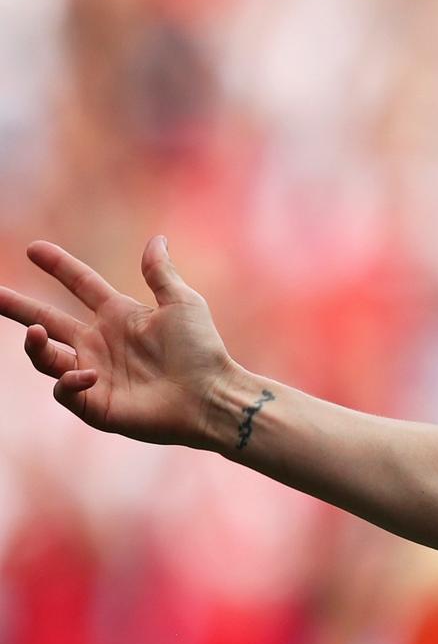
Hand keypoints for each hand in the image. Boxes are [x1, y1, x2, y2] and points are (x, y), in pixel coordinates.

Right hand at [0, 237, 240, 448]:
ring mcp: (94, 374)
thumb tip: (156, 238)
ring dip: (34, 345)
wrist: (212, 396)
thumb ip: (160, 273)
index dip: (58, 266)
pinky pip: (64, 390)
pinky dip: (68, 381)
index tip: (33, 249)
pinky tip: (89, 374)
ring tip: (35, 332)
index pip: (80, 285)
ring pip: (45, 357)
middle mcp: (100, 343)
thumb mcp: (182, 303)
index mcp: (118, 315)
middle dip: (17, 308)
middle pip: (46, 321)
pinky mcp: (95, 405)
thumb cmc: (202, 350)